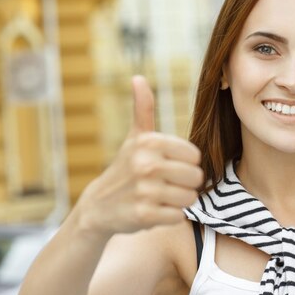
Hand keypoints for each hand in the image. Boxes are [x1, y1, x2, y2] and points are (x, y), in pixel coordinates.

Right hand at [78, 75, 202, 236]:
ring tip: (160, 198)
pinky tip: (154, 211)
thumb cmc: (126, 168)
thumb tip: (138, 78)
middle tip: (166, 185)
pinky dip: (170, 217)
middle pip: (196, 177)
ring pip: (189, 198)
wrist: (98, 206)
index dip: (186, 165)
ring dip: (179, 201)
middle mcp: (146, 164)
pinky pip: (178, 217)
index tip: (168, 167)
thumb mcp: (135, 137)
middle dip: (185, 184)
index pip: (195, 156)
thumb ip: (143, 109)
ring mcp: (144, 191)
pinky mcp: (144, 215)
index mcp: (149, 142)